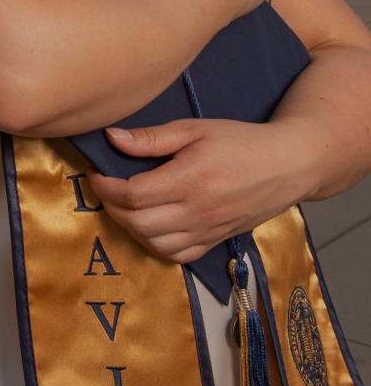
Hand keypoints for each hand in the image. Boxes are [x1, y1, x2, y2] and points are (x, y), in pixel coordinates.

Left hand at [85, 118, 316, 263]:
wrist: (289, 165)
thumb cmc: (240, 140)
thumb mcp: (194, 129)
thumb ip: (151, 138)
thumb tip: (111, 137)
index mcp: (190, 181)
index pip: (133, 195)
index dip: (105, 186)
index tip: (96, 171)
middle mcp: (198, 212)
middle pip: (138, 223)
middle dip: (111, 207)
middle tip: (106, 187)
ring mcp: (208, 231)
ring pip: (155, 244)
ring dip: (130, 227)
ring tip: (123, 204)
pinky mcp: (216, 241)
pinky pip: (178, 256)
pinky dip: (155, 245)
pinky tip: (149, 224)